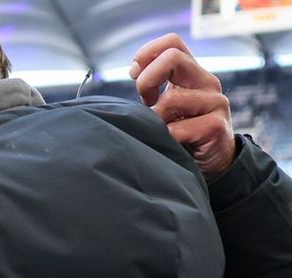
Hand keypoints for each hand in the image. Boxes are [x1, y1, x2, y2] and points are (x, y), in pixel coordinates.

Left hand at [130, 33, 235, 180]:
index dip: (147, 53)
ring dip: (155, 119)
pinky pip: (178, 129)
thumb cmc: (181, 132)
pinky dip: (166, 138)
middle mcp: (206, 82)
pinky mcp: (216, 126)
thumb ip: (153, 86)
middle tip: (145, 102)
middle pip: (172, 58)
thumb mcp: (165, 104)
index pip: (172, 42)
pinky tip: (172, 143)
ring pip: (171, 99)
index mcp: (191, 73)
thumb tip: (134, 70)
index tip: (134, 74)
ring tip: (162, 129)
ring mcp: (215, 102)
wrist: (211, 162)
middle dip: (147, 80)